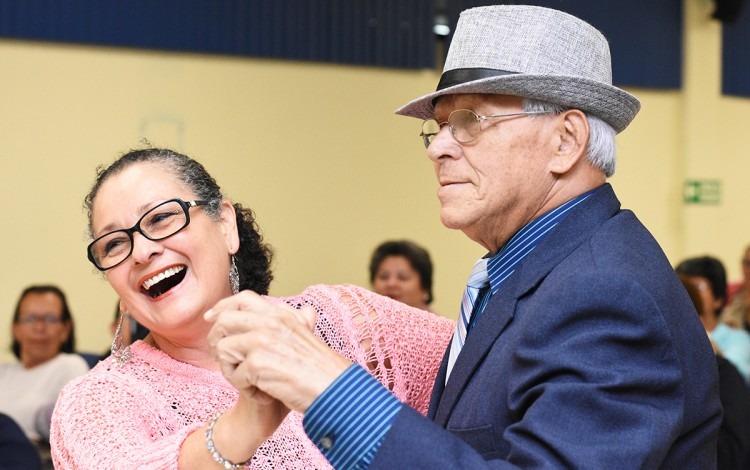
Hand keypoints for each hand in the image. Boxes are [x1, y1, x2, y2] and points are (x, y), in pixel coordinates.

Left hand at [205, 291, 351, 411]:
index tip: (211, 318)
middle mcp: (271, 322)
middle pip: (224, 321)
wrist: (333, 390)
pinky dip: (246, 390)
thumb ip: (301, 322)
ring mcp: (262, 340)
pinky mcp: (257, 362)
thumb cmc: (322, 370)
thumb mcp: (311, 337)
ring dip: (231, 371)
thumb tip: (305, 311)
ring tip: (251, 382)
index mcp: (282, 315)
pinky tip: (264, 394)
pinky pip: (234, 376)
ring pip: (223, 350)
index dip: (223, 307)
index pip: (244, 299)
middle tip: (224, 361)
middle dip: (216, 341)